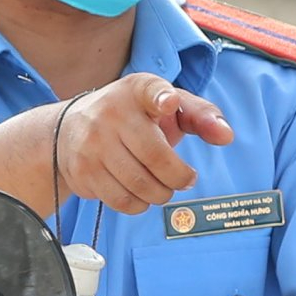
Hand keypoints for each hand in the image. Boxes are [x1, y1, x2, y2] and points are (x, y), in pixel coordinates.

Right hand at [51, 74, 232, 215]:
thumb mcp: (166, 105)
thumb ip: (201, 116)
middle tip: (185, 179)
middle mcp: (111, 113)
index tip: (168, 103)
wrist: (68, 129)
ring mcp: (93, 143)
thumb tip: (226, 136)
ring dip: (160, 194)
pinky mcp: (83, 170)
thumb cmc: (132, 117)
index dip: (162, 98)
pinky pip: (122, 201)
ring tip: (162, 186)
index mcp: (137, 90)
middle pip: (157, 158)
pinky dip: (139, 204)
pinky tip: (140, 193)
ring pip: (140, 185)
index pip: (150, 90)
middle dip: (180, 177)